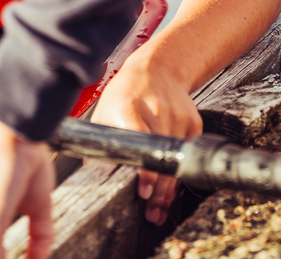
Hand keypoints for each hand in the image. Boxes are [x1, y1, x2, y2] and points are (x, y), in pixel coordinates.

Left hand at [90, 57, 201, 224]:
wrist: (158, 69)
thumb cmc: (126, 94)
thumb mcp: (103, 114)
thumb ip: (97, 144)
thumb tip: (87, 177)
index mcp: (130, 109)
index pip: (142, 142)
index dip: (145, 170)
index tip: (144, 191)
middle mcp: (157, 112)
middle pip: (163, 158)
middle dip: (158, 190)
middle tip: (151, 212)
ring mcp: (178, 117)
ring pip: (177, 161)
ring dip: (169, 188)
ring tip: (159, 208)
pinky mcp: (193, 122)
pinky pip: (187, 154)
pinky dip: (179, 173)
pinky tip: (170, 188)